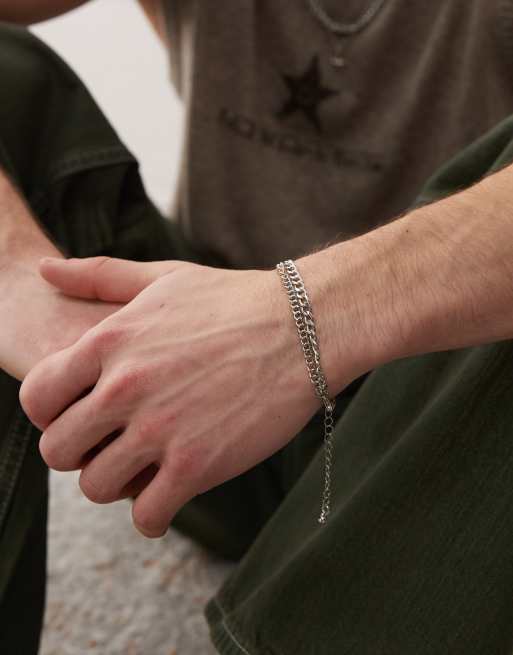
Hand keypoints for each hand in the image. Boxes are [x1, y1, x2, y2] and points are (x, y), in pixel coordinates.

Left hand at [20, 256, 323, 537]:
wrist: (304, 328)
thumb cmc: (235, 300)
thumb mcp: (163, 277)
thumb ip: (97, 275)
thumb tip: (42, 269)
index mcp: (110, 342)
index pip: (37, 397)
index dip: (51, 413)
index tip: (80, 414)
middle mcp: (126, 388)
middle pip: (58, 451)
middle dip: (78, 455)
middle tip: (109, 448)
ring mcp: (161, 429)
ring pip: (96, 488)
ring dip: (114, 486)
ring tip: (141, 471)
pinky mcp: (198, 465)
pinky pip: (147, 516)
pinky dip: (152, 517)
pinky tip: (169, 497)